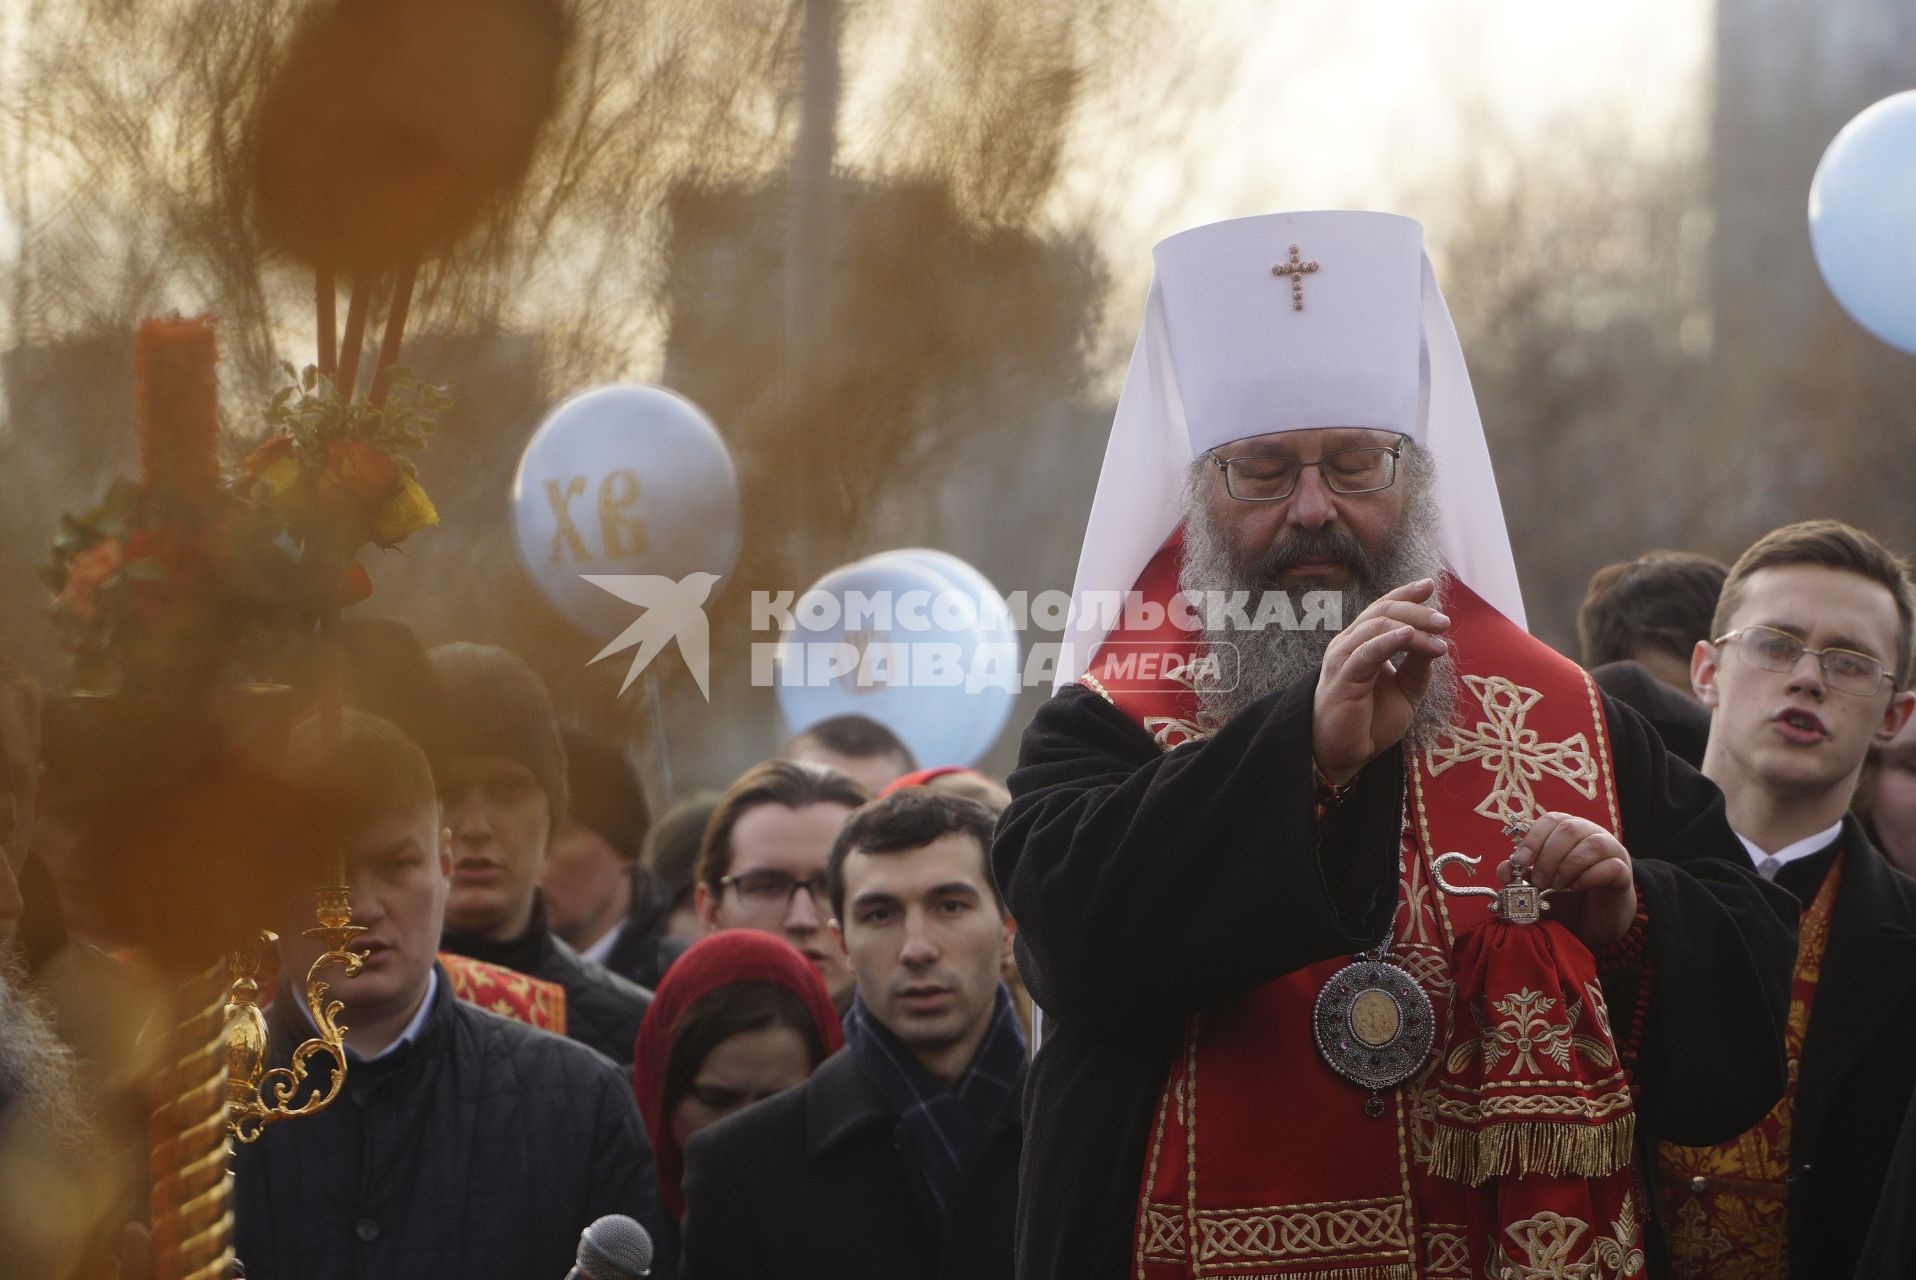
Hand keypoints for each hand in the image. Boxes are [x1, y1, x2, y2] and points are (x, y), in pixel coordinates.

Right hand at [1311, 578, 1450, 784]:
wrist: (1344, 755)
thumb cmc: (1370, 722)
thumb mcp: (1406, 690)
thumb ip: (1419, 666)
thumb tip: (1437, 642)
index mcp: (1362, 643)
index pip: (1383, 609)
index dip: (1405, 594)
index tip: (1429, 585)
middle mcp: (1349, 644)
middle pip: (1382, 612)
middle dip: (1416, 610)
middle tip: (1444, 621)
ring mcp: (1343, 657)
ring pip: (1377, 626)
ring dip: (1412, 626)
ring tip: (1439, 634)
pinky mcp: (1343, 676)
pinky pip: (1367, 651)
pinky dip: (1389, 640)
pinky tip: (1409, 637)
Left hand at [1498, 811, 1636, 948]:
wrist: (1597, 923)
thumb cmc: (1566, 900)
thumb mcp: (1537, 889)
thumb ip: (1519, 877)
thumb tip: (1504, 869)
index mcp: (1568, 832)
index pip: (1551, 820)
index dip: (1533, 838)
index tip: (1521, 862)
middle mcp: (1591, 834)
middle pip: (1570, 828)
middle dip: (1548, 856)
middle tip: (1539, 881)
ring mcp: (1612, 852)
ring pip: (1593, 843)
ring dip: (1568, 866)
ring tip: (1556, 886)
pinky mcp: (1624, 874)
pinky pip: (1611, 866)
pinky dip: (1588, 877)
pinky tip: (1576, 888)